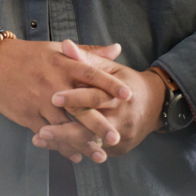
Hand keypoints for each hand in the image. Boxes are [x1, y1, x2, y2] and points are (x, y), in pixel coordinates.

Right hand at [0, 33, 130, 162]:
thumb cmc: (28, 56)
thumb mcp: (56, 49)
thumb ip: (88, 53)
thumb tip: (117, 49)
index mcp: (62, 64)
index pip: (90, 74)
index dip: (109, 85)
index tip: (127, 95)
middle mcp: (53, 83)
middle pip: (80, 106)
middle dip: (99, 124)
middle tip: (117, 137)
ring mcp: (40, 101)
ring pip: (65, 125)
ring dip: (82, 142)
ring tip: (100, 155)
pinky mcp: (28, 115)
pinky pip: (49, 133)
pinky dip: (62, 146)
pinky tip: (75, 156)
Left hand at [33, 41, 164, 158]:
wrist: (156, 104)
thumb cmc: (126, 82)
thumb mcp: (110, 68)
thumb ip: (86, 59)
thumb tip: (65, 44)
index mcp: (119, 96)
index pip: (96, 98)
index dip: (75, 98)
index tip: (53, 98)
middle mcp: (121, 119)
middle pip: (92, 128)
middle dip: (65, 131)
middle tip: (42, 131)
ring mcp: (121, 137)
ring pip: (90, 143)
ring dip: (64, 143)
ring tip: (39, 139)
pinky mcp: (118, 149)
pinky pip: (94, 151)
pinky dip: (73, 149)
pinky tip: (53, 147)